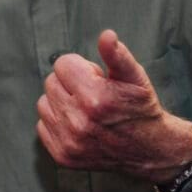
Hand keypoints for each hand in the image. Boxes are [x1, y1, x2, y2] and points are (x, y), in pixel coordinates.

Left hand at [36, 29, 191, 181]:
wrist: (149, 149)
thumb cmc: (140, 107)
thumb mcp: (135, 76)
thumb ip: (117, 54)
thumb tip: (106, 35)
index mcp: (95, 97)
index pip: (62, 64)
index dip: (80, 67)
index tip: (95, 77)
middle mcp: (79, 122)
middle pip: (51, 82)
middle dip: (70, 82)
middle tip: (93, 92)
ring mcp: (69, 142)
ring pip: (44, 103)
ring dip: (61, 101)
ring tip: (85, 108)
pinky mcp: (63, 156)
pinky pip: (42, 126)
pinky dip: (56, 122)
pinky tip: (78, 123)